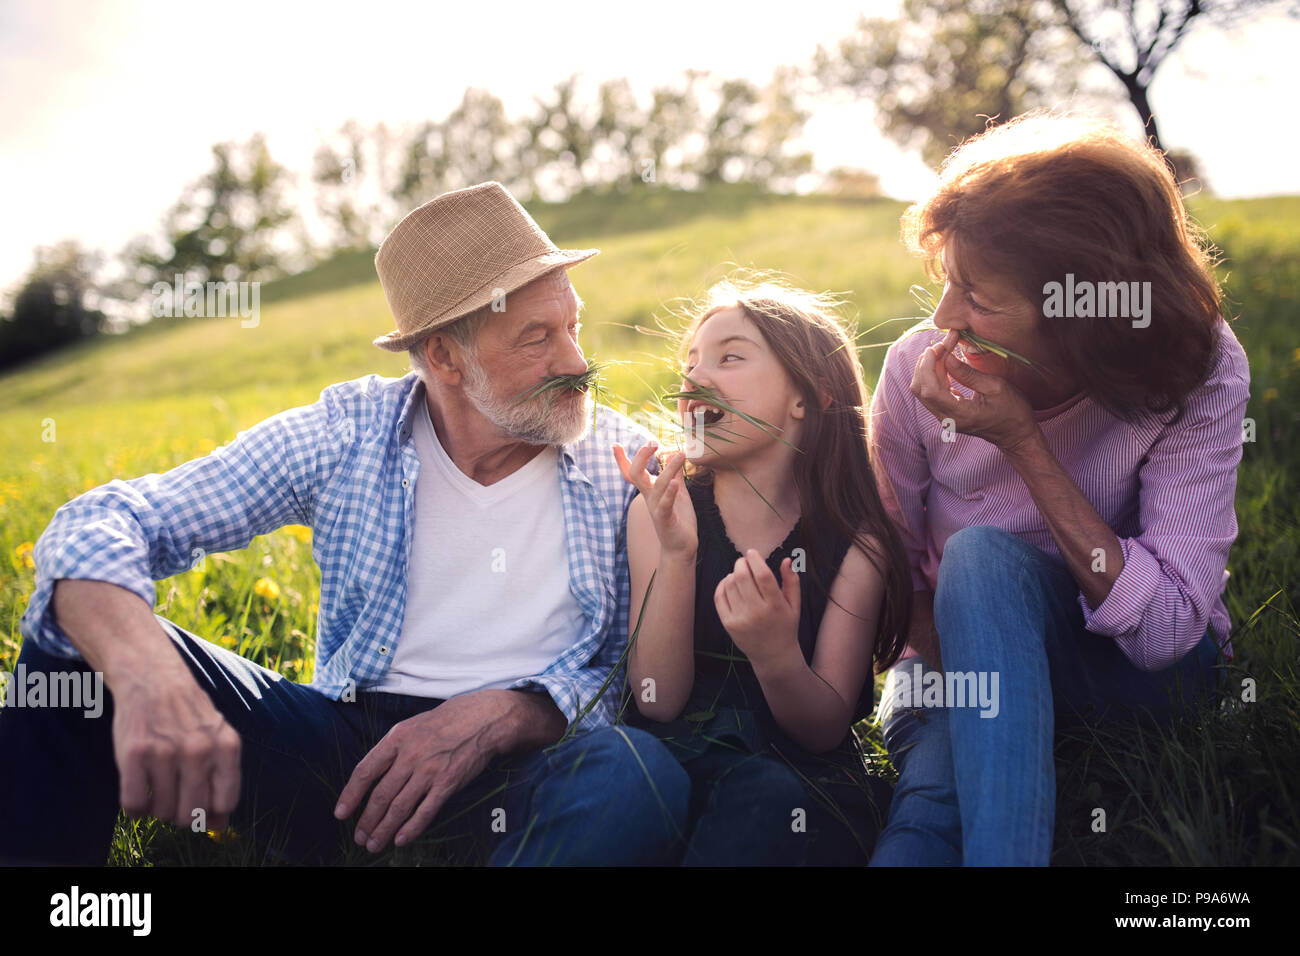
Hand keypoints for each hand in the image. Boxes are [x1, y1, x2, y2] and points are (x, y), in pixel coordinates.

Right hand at [112, 660, 241, 831]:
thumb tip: (219, 827)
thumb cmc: (189, 716)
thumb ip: (223, 780)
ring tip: (157, 787)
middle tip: (175, 798)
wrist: (153, 679)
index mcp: (227, 746)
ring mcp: (165, 752)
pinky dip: (135, 808)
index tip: (201, 805)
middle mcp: (199, 750)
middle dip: (183, 816)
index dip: (212, 813)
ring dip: (158, 809)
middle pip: (192, 814)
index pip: (225, 803)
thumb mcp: (218, 739)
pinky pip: (134, 804)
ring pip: (162, 812)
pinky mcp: (133, 754)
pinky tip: (138, 789)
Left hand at [333, 689, 511, 852]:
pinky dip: (411, 828)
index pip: (365, 770)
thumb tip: (373, 775)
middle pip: (381, 795)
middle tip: (358, 836)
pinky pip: (425, 811)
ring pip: (399, 807)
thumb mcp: (412, 725)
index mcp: (397, 738)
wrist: (483, 719)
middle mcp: (410, 755)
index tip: (341, 813)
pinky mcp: (448, 784)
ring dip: (384, 829)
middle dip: (366, 820)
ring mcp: (430, 771)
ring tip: (373, 844)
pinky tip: (401, 839)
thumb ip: (393, 748)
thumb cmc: (446, 721)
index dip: (350, 794)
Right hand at [613, 441, 697, 558]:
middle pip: (635, 474)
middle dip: (641, 457)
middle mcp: (649, 497)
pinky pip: (665, 504)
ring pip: (656, 485)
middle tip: (653, 442)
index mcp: (650, 490)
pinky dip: (669, 493)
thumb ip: (674, 474)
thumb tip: (673, 454)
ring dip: (669, 469)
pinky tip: (675, 482)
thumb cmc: (678, 518)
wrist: (681, 547)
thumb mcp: (677, 492)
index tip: (615, 445)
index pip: (632, 473)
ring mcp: (655, 508)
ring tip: (680, 454)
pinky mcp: (665, 519)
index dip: (622, 460)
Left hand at [714, 551, 800, 668]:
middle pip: (742, 577)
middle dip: (741, 563)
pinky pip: (719, 597)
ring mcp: (741, 619)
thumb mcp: (795, 605)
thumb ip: (792, 581)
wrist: (773, 656)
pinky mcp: (729, 624)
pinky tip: (729, 582)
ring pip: (729, 585)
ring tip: (740, 574)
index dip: (755, 559)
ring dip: (733, 574)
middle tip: (744, 561)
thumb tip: (787, 559)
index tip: (752, 552)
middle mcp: (757, 612)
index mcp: (776, 605)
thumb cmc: (786, 626)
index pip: (762, 575)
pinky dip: (722, 585)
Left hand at [910, 328, 1039, 453]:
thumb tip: (947, 357)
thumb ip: (968, 374)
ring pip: (922, 391)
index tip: (935, 348)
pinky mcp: (946, 414)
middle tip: (941, 345)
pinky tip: (944, 363)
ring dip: (928, 369)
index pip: (930, 390)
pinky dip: (933, 376)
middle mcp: (947, 419)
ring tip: (943, 350)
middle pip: (920, 390)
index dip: (927, 367)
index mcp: (960, 414)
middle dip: (926, 364)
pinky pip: (931, 393)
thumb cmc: (1013, 410)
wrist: (1016, 434)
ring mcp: (945, 419)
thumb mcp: (995, 387)